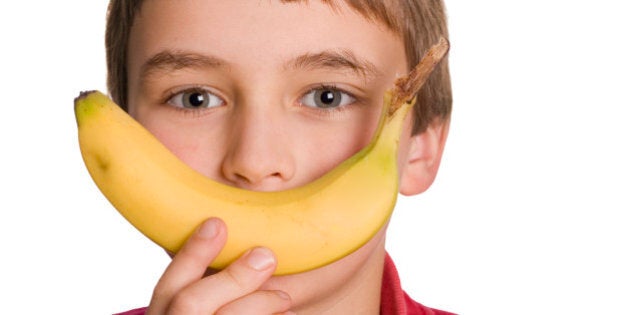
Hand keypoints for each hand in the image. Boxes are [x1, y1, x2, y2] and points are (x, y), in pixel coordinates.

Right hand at [146, 218, 292, 314]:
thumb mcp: (191, 312)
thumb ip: (208, 289)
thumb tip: (243, 247)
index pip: (169, 286)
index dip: (192, 253)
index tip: (218, 223)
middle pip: (192, 303)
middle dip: (232, 277)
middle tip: (266, 256)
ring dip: (257, 304)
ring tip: (282, 298)